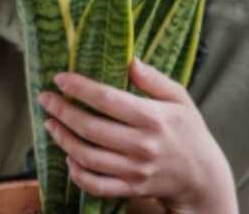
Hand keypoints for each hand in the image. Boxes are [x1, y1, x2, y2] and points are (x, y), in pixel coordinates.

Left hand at [37, 58, 238, 213]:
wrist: (202, 176)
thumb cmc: (188, 130)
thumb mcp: (179, 98)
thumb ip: (153, 79)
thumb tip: (129, 59)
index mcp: (153, 118)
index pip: (108, 100)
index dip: (80, 88)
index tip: (60, 78)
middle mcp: (142, 145)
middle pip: (91, 128)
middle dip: (62, 111)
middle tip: (46, 99)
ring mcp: (135, 170)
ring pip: (88, 157)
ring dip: (63, 139)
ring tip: (51, 124)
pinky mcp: (131, 188)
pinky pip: (96, 185)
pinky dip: (77, 173)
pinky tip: (69, 157)